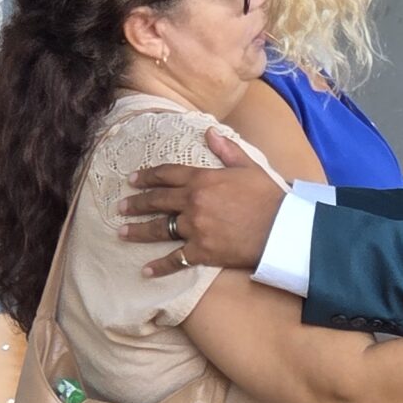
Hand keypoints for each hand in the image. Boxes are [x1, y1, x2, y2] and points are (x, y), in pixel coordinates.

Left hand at [119, 128, 283, 276]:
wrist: (281, 229)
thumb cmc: (268, 197)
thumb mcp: (249, 166)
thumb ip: (227, 150)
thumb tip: (210, 132)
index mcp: (203, 179)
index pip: (167, 174)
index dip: (148, 176)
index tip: (133, 179)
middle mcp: (193, 202)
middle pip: (157, 201)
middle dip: (136, 203)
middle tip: (120, 206)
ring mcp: (194, 228)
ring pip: (158, 229)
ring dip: (137, 231)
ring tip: (122, 232)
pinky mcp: (202, 252)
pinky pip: (175, 259)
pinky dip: (159, 266)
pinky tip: (145, 270)